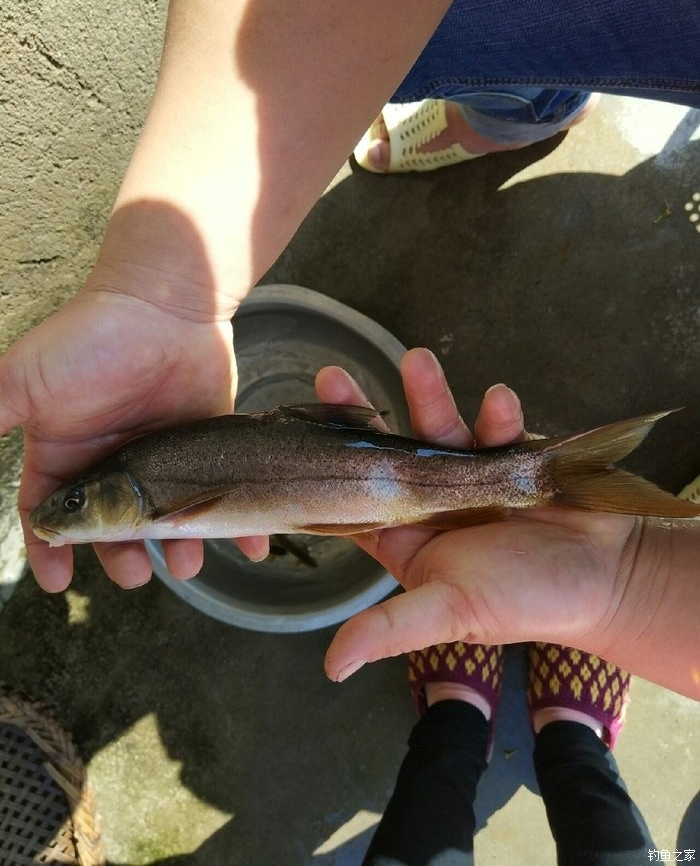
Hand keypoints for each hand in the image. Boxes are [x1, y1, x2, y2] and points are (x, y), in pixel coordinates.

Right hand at [0, 288, 239, 590]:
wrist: (163, 300)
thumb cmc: (88, 338)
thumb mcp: (21, 381)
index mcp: (66, 451)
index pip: (52, 515)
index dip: (52, 550)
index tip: (57, 581)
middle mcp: (113, 460)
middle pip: (114, 526)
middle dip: (120, 556)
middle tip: (133, 574)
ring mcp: (161, 455)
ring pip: (166, 516)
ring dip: (176, 546)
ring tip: (187, 564)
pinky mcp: (205, 444)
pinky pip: (219, 490)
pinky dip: (237, 520)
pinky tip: (248, 546)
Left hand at [315, 348, 636, 681]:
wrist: (604, 579)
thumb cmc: (523, 601)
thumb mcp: (451, 612)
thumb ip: (392, 628)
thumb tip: (333, 668)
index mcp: (406, 537)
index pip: (355, 499)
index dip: (326, 471)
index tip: (301, 437)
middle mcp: (430, 501)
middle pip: (387, 452)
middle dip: (364, 417)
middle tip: (331, 381)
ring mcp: (468, 473)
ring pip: (439, 429)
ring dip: (428, 396)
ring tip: (418, 362)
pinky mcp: (508, 452)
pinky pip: (497, 428)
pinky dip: (497, 415)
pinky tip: (499, 402)